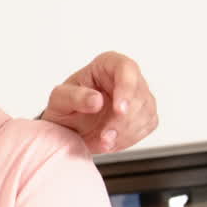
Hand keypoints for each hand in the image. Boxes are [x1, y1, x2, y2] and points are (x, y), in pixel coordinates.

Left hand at [41, 51, 157, 153]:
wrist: (70, 127)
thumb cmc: (65, 106)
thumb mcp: (59, 100)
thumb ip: (74, 97)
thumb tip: (96, 100)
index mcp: (108, 63)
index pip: (126, 68)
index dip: (126, 88)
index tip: (119, 110)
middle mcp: (128, 76)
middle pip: (139, 94)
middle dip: (123, 120)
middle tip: (105, 137)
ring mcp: (139, 95)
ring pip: (146, 112)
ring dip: (126, 132)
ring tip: (103, 142)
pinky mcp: (145, 114)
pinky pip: (147, 126)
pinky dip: (129, 138)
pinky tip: (111, 142)